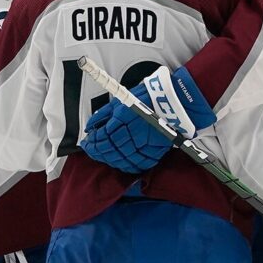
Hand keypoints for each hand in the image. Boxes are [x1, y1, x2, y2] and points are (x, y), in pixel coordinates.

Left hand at [80, 66, 214, 172]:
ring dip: (111, 160)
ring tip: (105, 157)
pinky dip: (128, 166)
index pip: (102, 136)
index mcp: (124, 117)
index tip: (87, 144)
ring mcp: (146, 143)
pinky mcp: (157, 150)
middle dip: (99, 152)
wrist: (175, 100)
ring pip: (123, 159)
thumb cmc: (148, 96)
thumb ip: (104, 114)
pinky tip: (122, 163)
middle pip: (111, 149)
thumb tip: (90, 127)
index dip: (92, 143)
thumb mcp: (122, 99)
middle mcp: (134, 131)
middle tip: (93, 151)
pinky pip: (139, 163)